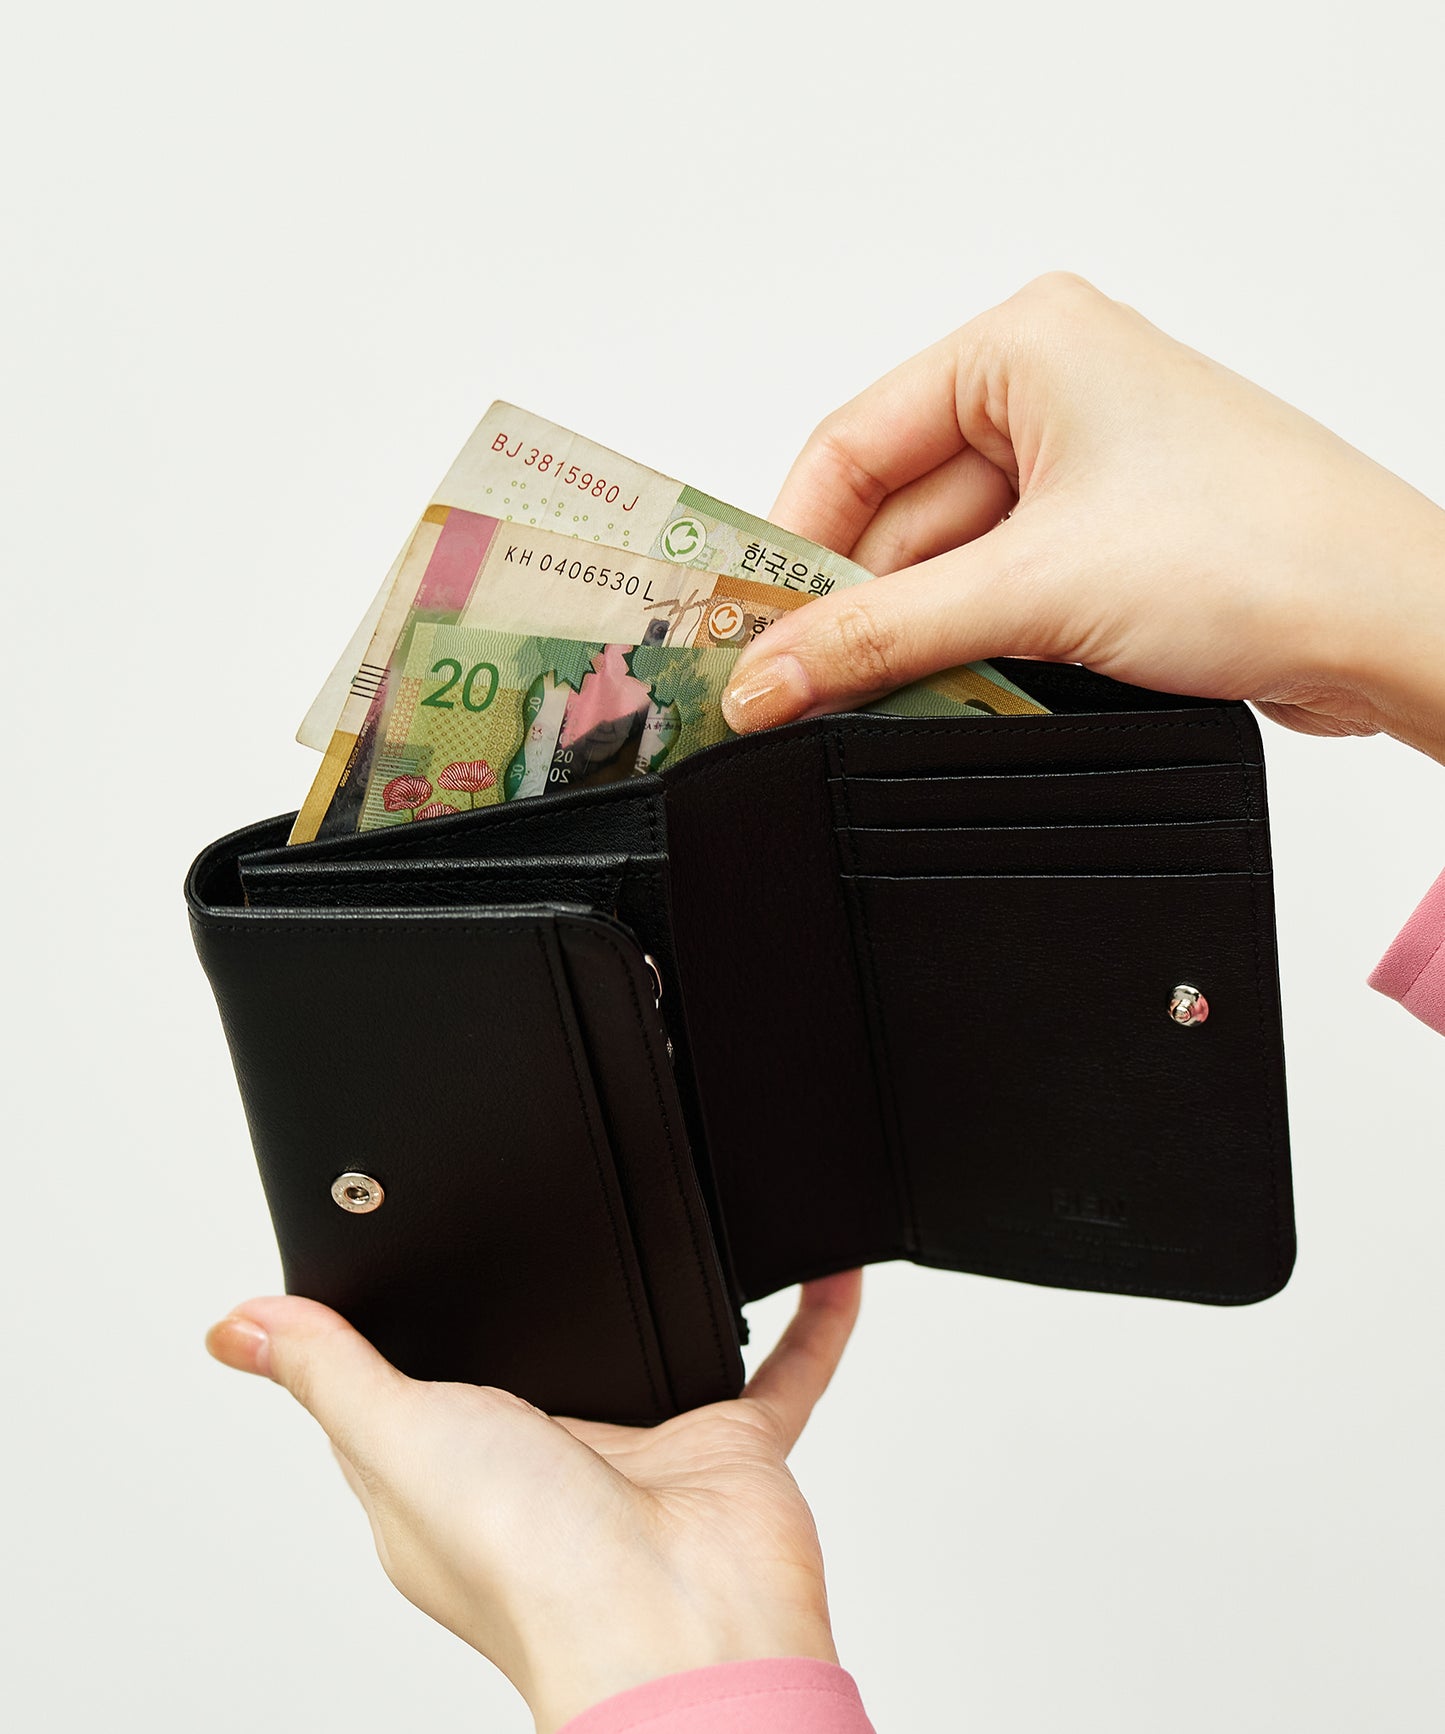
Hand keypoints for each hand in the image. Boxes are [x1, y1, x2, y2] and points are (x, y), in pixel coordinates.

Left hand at [206, 1271, 859, 1732]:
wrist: (683, 1630)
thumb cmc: (536, 1571)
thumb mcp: (400, 1441)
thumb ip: (332, 1374)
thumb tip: (237, 1329)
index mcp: (451, 1475)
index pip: (406, 1388)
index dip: (390, 1329)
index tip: (382, 1259)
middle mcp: (548, 1464)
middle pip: (537, 1360)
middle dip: (536, 1299)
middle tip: (531, 1212)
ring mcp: (645, 1452)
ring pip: (661, 1351)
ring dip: (670, 1299)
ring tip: (664, 1225)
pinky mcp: (730, 1448)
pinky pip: (785, 1371)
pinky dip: (810, 1322)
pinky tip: (821, 1269)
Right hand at [721, 272, 1444, 764]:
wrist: (1390, 627)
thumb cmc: (1265, 549)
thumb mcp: (1032, 589)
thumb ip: (878, 639)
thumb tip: (767, 678)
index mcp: (1026, 345)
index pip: (853, 443)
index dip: (791, 545)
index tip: (747, 630)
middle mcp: (1051, 396)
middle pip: (895, 514)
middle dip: (858, 608)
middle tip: (800, 688)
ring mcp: (1082, 474)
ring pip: (945, 565)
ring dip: (917, 639)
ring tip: (884, 700)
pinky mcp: (1106, 544)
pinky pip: (995, 594)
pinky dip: (968, 648)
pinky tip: (953, 692)